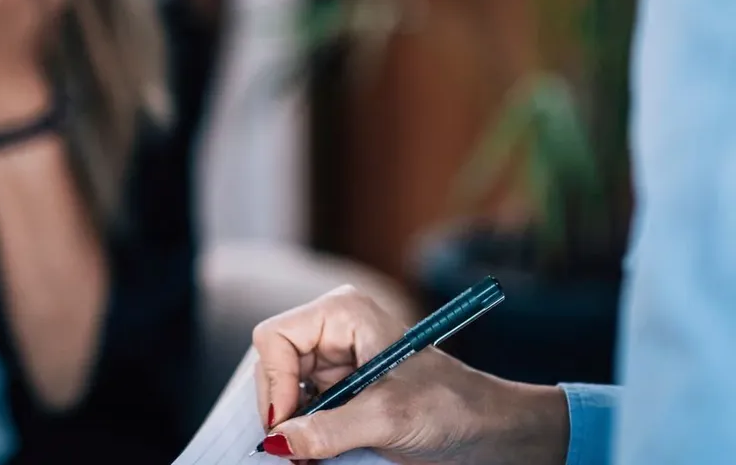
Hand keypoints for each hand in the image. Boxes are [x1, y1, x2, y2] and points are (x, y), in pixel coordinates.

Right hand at [252, 286, 569, 463]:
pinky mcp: (340, 392)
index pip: (274, 338)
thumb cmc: (452, 406)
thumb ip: (328, 430)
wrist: (492, 432)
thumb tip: (276, 441)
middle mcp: (333, 331)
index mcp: (342, 313)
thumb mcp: (388, 418)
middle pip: (273, 366)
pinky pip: (301, 412)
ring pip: (283, 393)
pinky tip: (317, 453)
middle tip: (292, 451)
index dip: (273, 382)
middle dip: (280, 409)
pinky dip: (303, 436)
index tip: (285, 425)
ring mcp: (334, 362)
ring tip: (309, 455)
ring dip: (291, 427)